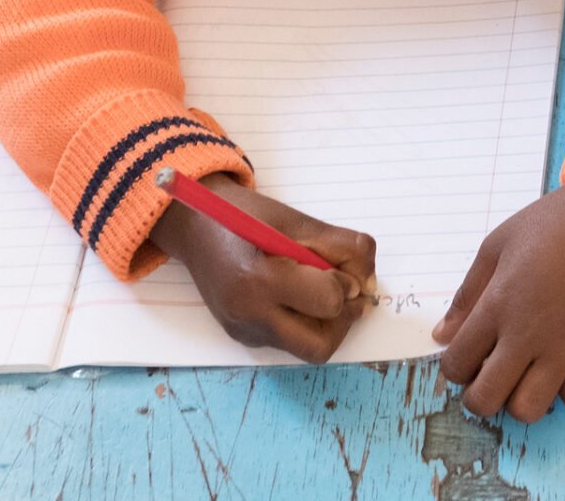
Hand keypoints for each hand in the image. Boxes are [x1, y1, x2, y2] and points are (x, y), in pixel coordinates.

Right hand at [150, 173, 375, 362]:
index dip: (346, 283)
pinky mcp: (243, 336)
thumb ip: (342, 248)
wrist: (194, 226)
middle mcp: (248, 315)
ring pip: (308, 349)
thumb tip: (369, 284)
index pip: (329, 302)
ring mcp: (244, 331)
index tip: (338, 265)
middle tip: (342, 289)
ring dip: (327, 323)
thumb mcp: (297, 220)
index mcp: (258, 281)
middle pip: (321, 346)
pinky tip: (296, 294)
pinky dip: (305, 321)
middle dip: (343, 319)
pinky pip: (289, 341)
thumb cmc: (246, 216)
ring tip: (319, 288)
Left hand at [433, 163, 564, 421]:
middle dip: (480, 395)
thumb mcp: (497, 244)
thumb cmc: (554, 222)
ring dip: (522, 399)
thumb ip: (467, 294)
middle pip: (486, 400)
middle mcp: (530, 332)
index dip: (456, 367)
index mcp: (499, 304)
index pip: (456, 364)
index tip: (472, 355)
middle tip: (494, 375)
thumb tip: (442, 338)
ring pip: (529, 409)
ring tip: (532, 374)